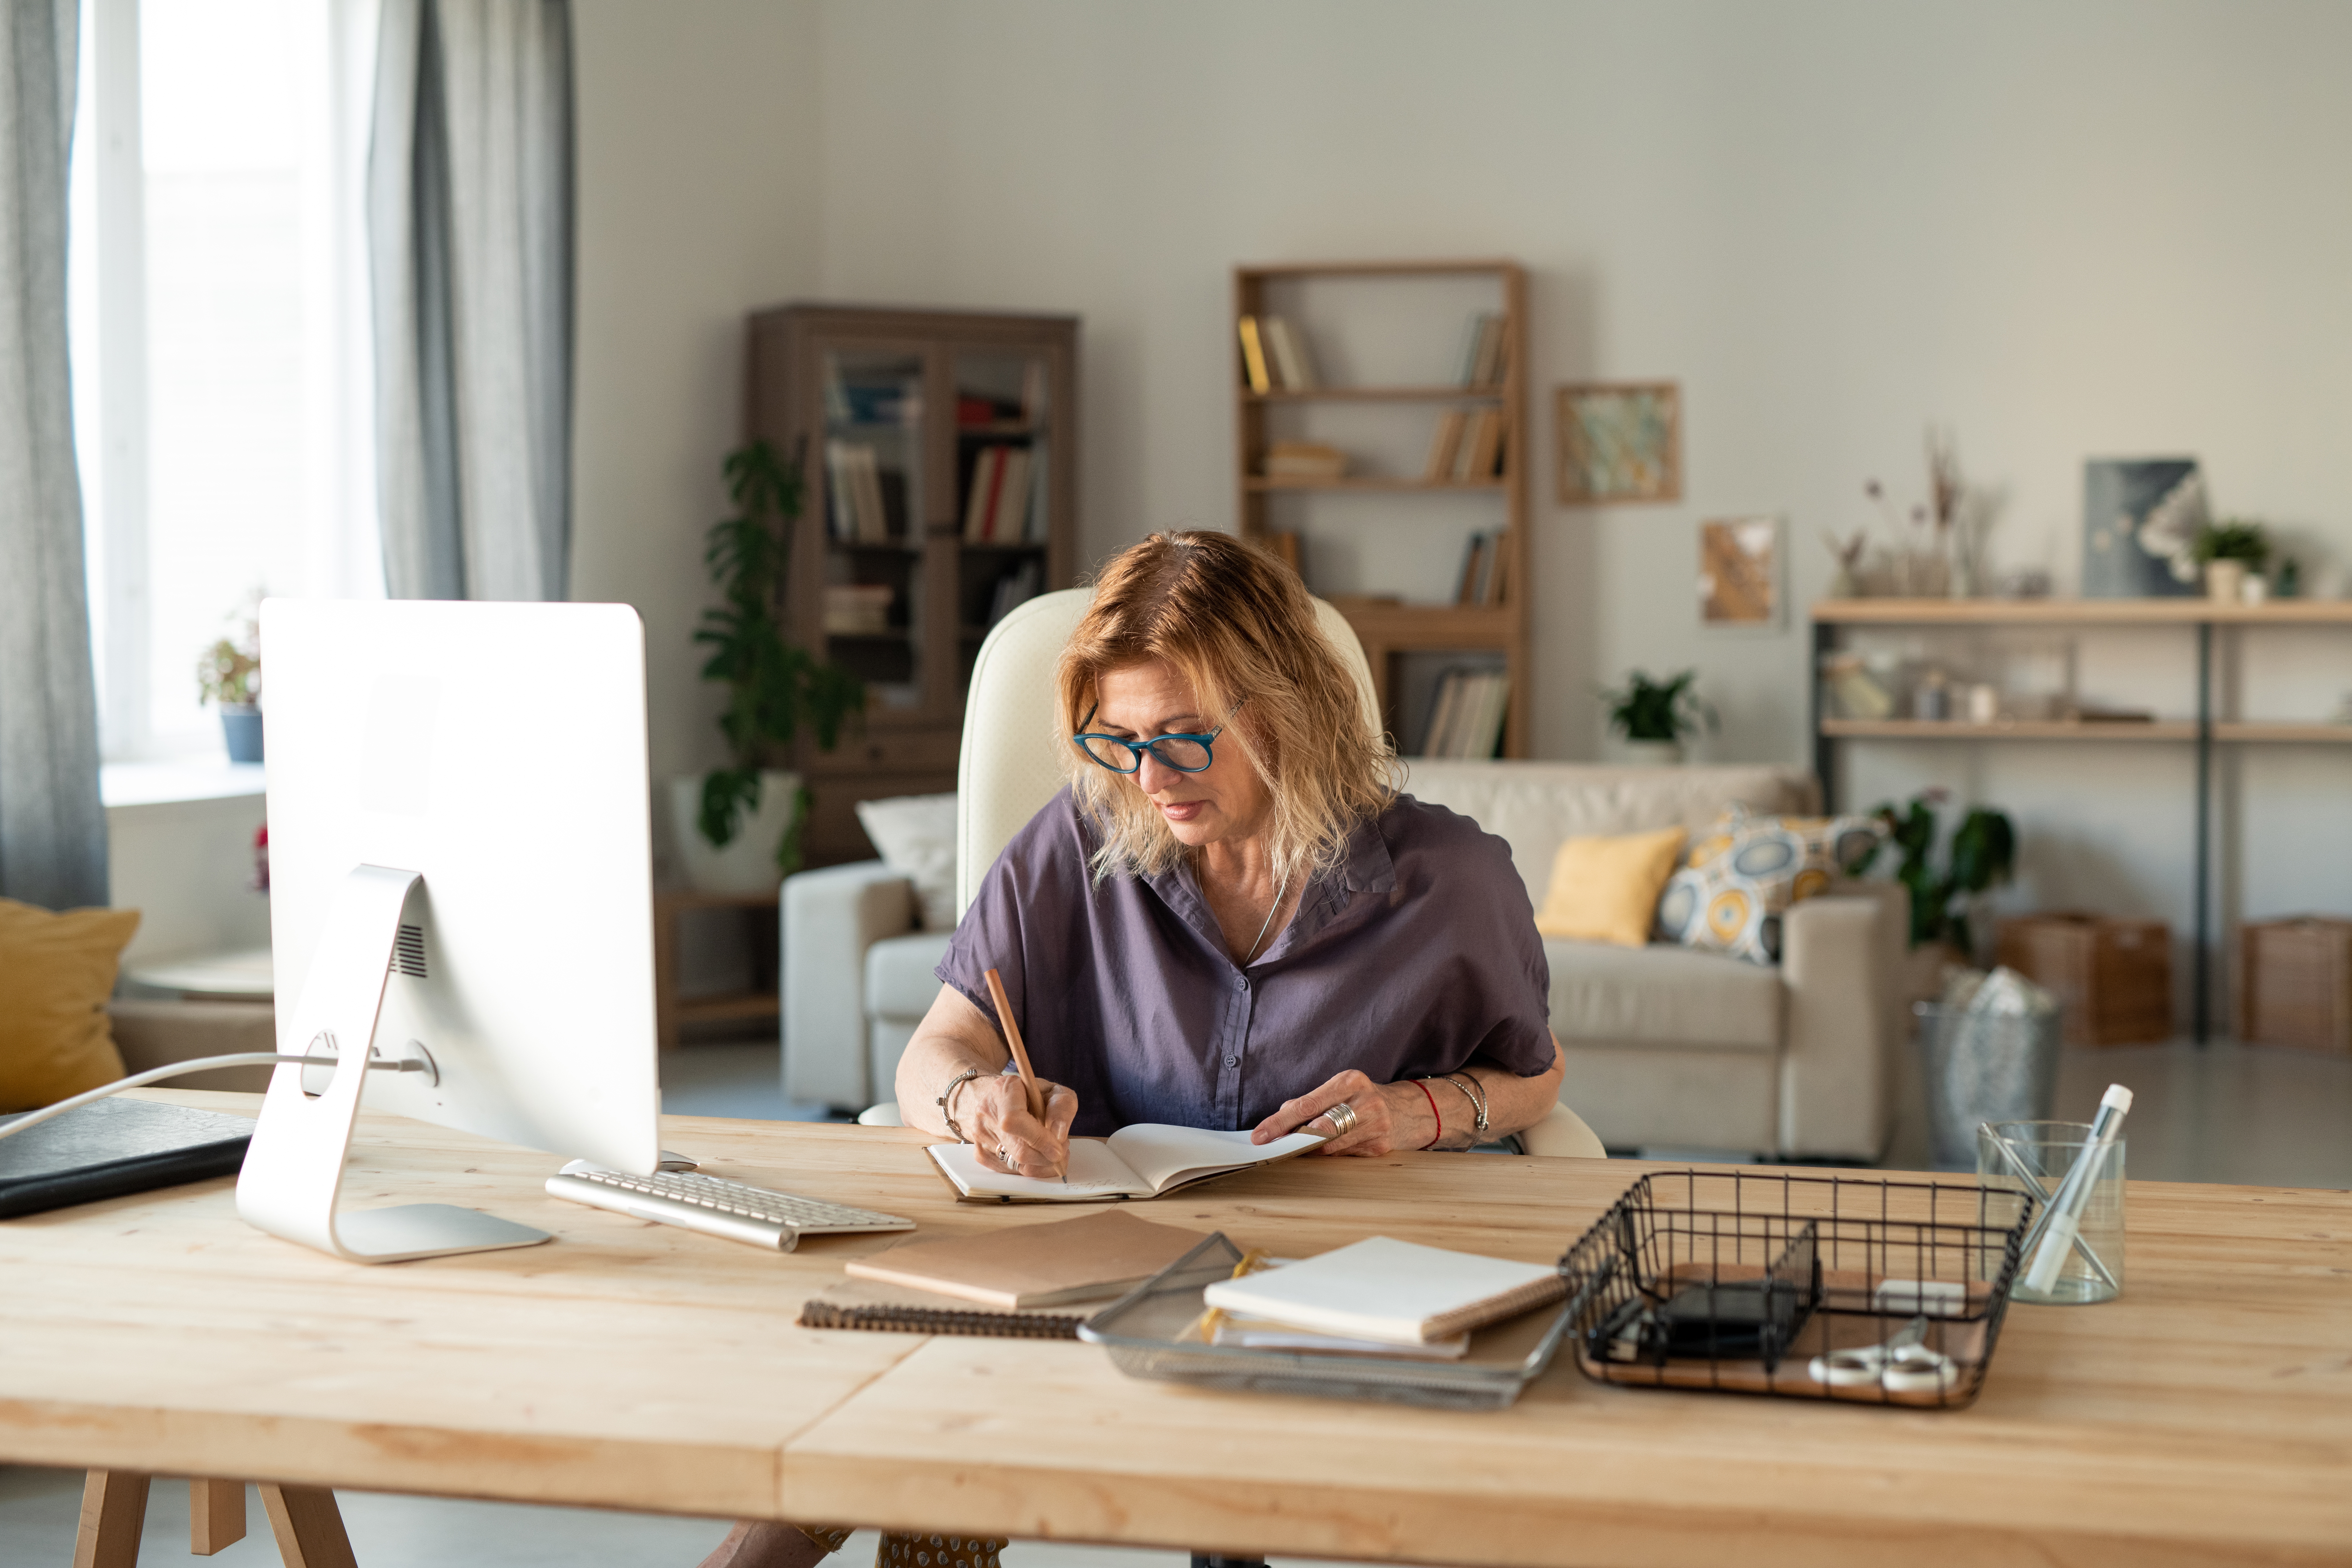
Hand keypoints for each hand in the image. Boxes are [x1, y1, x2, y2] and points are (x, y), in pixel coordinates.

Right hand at [963, 1072, 1077, 1179]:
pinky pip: (1010, 1171)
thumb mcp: (1054, 1091)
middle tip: (1060, 1150)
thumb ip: (1062, 1108)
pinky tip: (1035, 1154)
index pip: (1015, 1119)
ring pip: (1016, 1165)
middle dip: (1046, 1156)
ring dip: (1040, 1163)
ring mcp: (981, 1134)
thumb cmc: (1031, 1095)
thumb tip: (1059, 1136)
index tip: (1058, 1147)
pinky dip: (1029, 1167)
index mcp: (1004, 1089)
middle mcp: (987, 1111)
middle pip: (1018, 1149)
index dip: (1039, 1138)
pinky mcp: (981, 1153)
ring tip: (1049, 1150)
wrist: (1001, 1100)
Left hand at [1249, 1069, 1431, 1156]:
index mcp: (1350, 1081)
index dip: (1280, 1122)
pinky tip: (1324, 1151)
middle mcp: (1364, 1102)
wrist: (1409, 1111)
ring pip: (1329, 1147)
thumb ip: (1311, 1101)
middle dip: (1291, 1139)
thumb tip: (1281, 1115)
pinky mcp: (1380, 1147)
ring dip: (1309, 1150)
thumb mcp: (1340, 1089)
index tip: (1260, 1135)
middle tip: (1272, 1147)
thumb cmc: (1364, 1098)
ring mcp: (1375, 1126)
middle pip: (1317, 1128)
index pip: (1307, 1104)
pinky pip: (1343, 1156)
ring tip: (1296, 1148)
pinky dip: (1330, 1154)